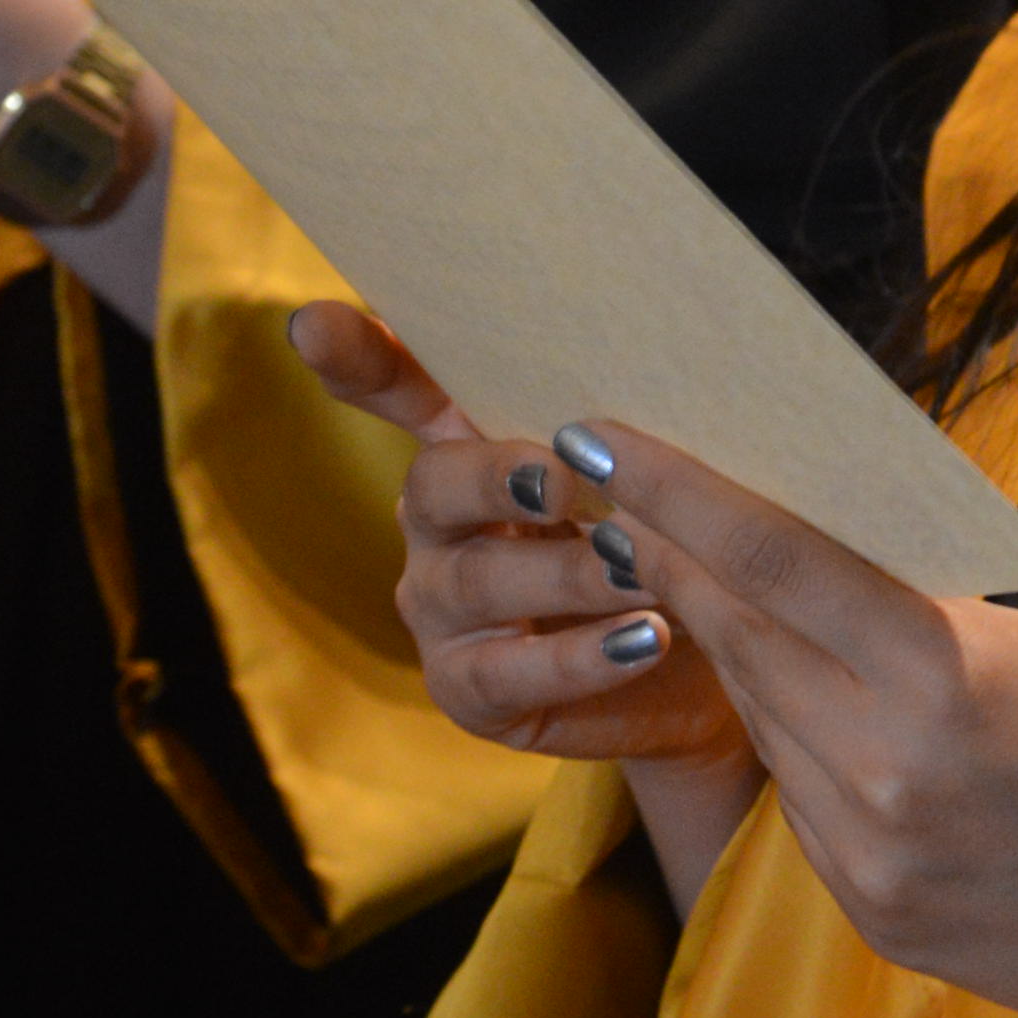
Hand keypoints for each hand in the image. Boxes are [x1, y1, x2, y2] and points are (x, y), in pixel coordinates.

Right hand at [338, 307, 756, 775]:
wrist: (704, 675)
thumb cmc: (666, 546)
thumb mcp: (647, 475)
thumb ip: (620, 429)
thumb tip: (643, 385)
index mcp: (470, 446)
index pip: (397, 387)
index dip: (354, 356)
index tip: (313, 327)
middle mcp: (435, 522)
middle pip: (436, 484)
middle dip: (497, 477)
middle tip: (565, 478)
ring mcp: (440, 608)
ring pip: (480, 581)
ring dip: (567, 573)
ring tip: (642, 569)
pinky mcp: (467, 690)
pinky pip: (509, 673)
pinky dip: (581, 657)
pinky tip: (644, 640)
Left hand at [567, 415, 1017, 1017]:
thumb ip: (921, 619)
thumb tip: (809, 565)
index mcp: (947, 684)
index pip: (775, 562)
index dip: (674, 492)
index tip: (599, 438)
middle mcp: (889, 776)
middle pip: (741, 639)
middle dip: (672, 561)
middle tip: (617, 497)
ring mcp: (871, 859)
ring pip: (762, 721)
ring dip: (728, 648)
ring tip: (692, 579)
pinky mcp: (871, 916)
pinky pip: (801, 802)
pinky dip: (793, 741)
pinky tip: (800, 702)